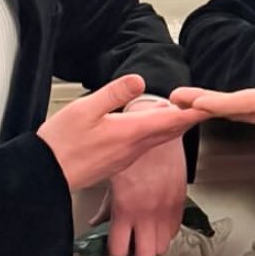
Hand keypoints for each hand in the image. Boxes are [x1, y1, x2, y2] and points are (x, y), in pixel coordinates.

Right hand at [38, 75, 202, 193]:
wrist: (46, 175)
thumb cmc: (62, 143)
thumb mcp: (86, 109)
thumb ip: (114, 93)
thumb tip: (138, 80)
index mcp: (129, 133)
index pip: (169, 120)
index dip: (190, 111)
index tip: (208, 104)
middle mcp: (133, 148)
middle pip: (168, 131)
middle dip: (188, 118)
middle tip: (205, 107)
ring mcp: (125, 158)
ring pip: (158, 140)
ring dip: (173, 126)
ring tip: (185, 115)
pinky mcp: (117, 163)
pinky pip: (145, 147)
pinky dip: (157, 135)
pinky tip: (154, 130)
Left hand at [104, 115, 187, 255]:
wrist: (156, 127)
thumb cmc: (132, 148)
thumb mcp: (111, 177)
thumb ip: (105, 206)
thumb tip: (96, 223)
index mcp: (126, 207)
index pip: (119, 250)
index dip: (115, 254)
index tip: (114, 249)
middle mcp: (147, 212)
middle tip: (131, 251)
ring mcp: (165, 208)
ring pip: (162, 247)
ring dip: (152, 244)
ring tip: (144, 236)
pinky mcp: (179, 200)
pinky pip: (174, 229)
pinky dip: (165, 231)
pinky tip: (156, 222)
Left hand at [169, 39, 254, 146]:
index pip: (251, 103)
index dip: (220, 101)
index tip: (195, 101)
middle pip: (240, 110)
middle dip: (207, 105)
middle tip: (175, 100)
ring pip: (246, 112)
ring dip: (217, 106)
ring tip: (189, 100)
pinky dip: (235, 107)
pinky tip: (221, 105)